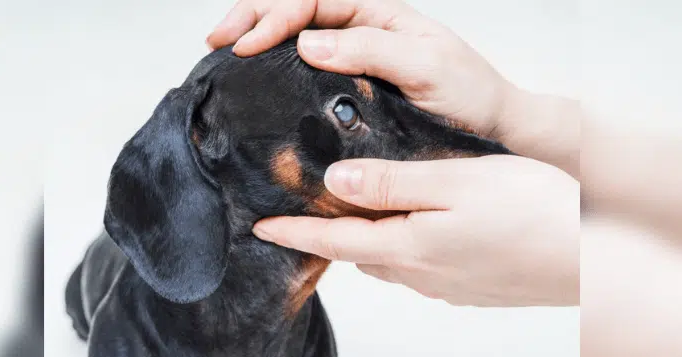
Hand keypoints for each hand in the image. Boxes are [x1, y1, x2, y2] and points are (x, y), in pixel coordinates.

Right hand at [207, 0, 578, 177]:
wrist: (491, 130)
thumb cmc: (468, 95)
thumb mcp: (425, 66)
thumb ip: (371, 49)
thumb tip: (308, 43)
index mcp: (377, 14)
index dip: (275, 16)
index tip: (247, 43)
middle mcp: (361, 31)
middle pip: (296, 9)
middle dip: (253, 17)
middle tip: (217, 39)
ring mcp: (353, 59)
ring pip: (295, 36)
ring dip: (258, 36)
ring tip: (224, 51)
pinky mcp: (349, 89)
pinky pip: (305, 70)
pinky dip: (275, 69)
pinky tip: (256, 78)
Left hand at [252, 155, 579, 306]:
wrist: (593, 258)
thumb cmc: (531, 211)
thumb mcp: (454, 182)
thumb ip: (391, 184)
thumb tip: (335, 185)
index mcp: (409, 246)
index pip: (333, 242)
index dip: (294, 234)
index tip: (261, 228)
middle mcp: (421, 273)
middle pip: (359, 255)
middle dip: (329, 238)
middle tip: (309, 215)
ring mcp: (447, 285)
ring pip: (390, 262)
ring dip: (368, 242)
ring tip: (361, 217)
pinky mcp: (470, 287)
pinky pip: (420, 269)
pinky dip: (404, 249)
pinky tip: (419, 231)